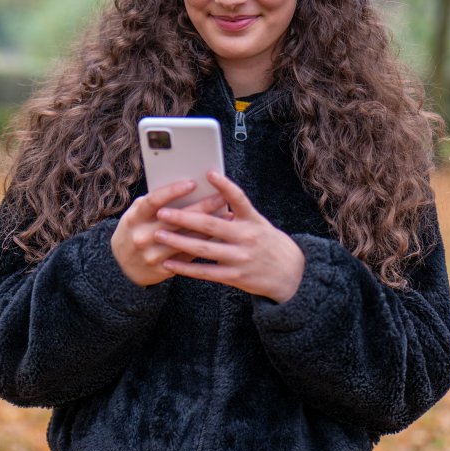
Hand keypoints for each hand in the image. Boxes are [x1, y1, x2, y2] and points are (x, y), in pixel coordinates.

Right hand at [111, 180, 226, 286]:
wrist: (122, 266)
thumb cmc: (135, 230)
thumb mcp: (138, 214)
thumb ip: (156, 203)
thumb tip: (187, 188)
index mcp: (135, 218)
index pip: (154, 201)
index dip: (173, 191)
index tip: (193, 183)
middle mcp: (142, 237)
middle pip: (176, 220)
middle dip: (201, 206)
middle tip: (221, 197)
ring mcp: (151, 255)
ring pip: (186, 239)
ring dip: (209, 227)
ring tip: (226, 215)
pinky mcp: (162, 269)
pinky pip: (188, 256)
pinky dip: (204, 244)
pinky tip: (219, 235)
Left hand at [154, 171, 304, 303]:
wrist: (291, 274)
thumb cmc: (269, 244)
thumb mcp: (259, 224)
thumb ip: (238, 213)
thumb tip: (213, 198)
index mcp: (252, 220)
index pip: (238, 198)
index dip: (224, 186)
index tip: (208, 173)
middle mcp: (246, 238)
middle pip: (211, 225)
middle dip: (184, 218)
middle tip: (162, 212)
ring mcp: (239, 258)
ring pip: (204, 249)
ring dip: (178, 242)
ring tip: (159, 235)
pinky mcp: (235, 277)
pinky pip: (205, 272)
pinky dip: (186, 268)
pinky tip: (169, 263)